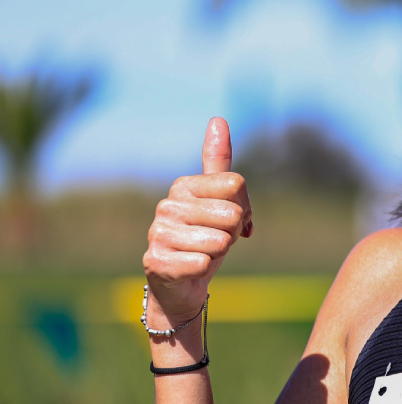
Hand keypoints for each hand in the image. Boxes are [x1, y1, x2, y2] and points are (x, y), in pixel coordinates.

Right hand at [142, 117, 251, 326]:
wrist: (181, 284)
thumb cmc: (205, 238)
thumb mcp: (219, 199)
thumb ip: (218, 163)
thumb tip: (218, 119)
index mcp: (183, 185)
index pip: (236, 184)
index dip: (243, 208)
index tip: (228, 220)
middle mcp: (167, 205)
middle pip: (232, 213)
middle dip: (233, 233)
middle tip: (215, 241)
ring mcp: (157, 233)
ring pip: (221, 240)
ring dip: (219, 253)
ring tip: (202, 254)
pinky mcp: (155, 262)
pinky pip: (203, 263)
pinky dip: (204, 270)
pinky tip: (191, 270)